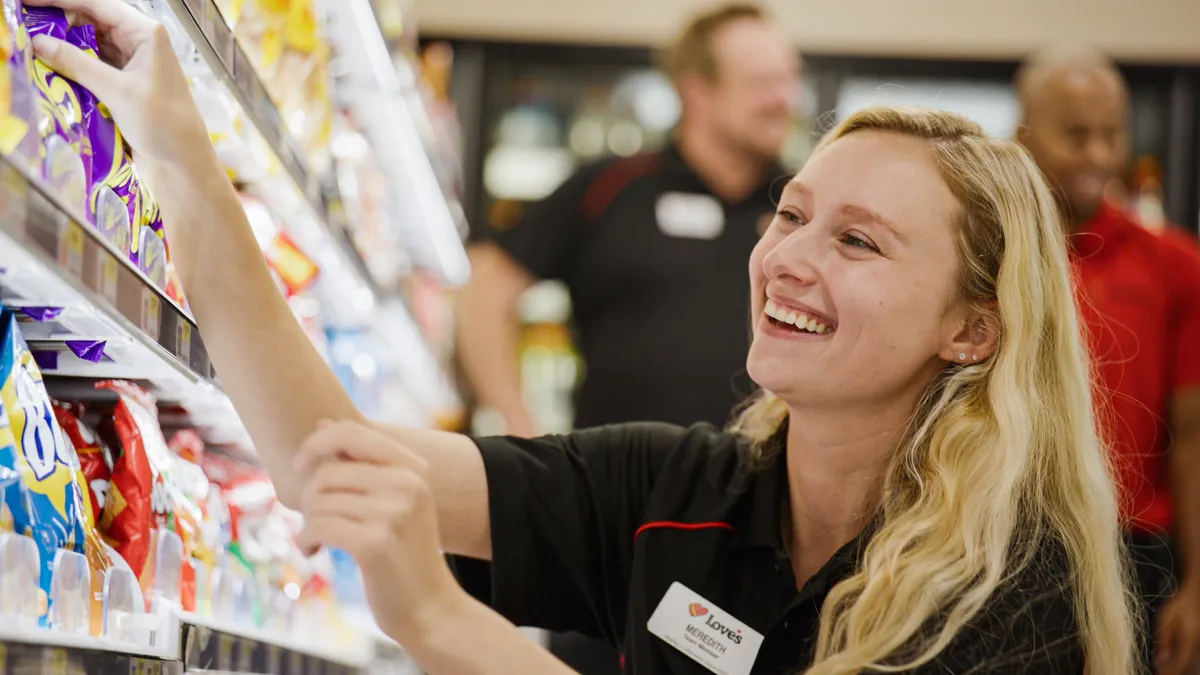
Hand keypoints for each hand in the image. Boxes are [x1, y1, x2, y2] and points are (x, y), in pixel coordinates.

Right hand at [25, 0, 213, 170]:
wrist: (184, 160)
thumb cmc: (163, 124)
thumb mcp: (117, 91)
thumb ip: (77, 64)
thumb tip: (38, 42)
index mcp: (145, 33)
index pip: (95, 3)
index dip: (59, 0)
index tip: (28, 3)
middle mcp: (140, 40)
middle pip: (90, 20)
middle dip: (59, 23)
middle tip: (27, 30)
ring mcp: (133, 60)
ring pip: (90, 43)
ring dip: (64, 45)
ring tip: (35, 48)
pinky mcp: (126, 80)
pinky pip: (94, 63)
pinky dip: (75, 64)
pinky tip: (53, 67)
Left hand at [294, 420, 463, 640]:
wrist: (429, 607)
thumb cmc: (403, 554)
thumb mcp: (393, 500)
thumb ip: (361, 462)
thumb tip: (322, 423)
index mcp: (413, 469)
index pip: (352, 432)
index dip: (317, 443)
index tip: (301, 465)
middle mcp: (408, 484)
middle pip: (328, 471)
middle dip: (310, 497)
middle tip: (315, 522)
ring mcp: (394, 512)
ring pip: (319, 499)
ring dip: (308, 522)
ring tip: (317, 539)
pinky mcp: (375, 542)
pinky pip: (318, 525)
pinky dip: (307, 539)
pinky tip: (314, 551)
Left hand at [1156, 584, 1199, 674]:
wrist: (1194, 596)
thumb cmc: (1179, 605)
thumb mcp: (1165, 619)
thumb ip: (1163, 640)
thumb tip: (1159, 660)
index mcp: (1189, 638)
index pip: (1181, 661)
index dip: (1170, 671)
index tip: (1159, 674)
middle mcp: (1198, 643)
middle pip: (1188, 666)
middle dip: (1174, 671)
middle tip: (1160, 673)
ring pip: (1193, 664)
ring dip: (1179, 669)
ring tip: (1163, 670)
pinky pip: (1194, 658)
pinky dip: (1184, 663)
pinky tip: (1173, 663)